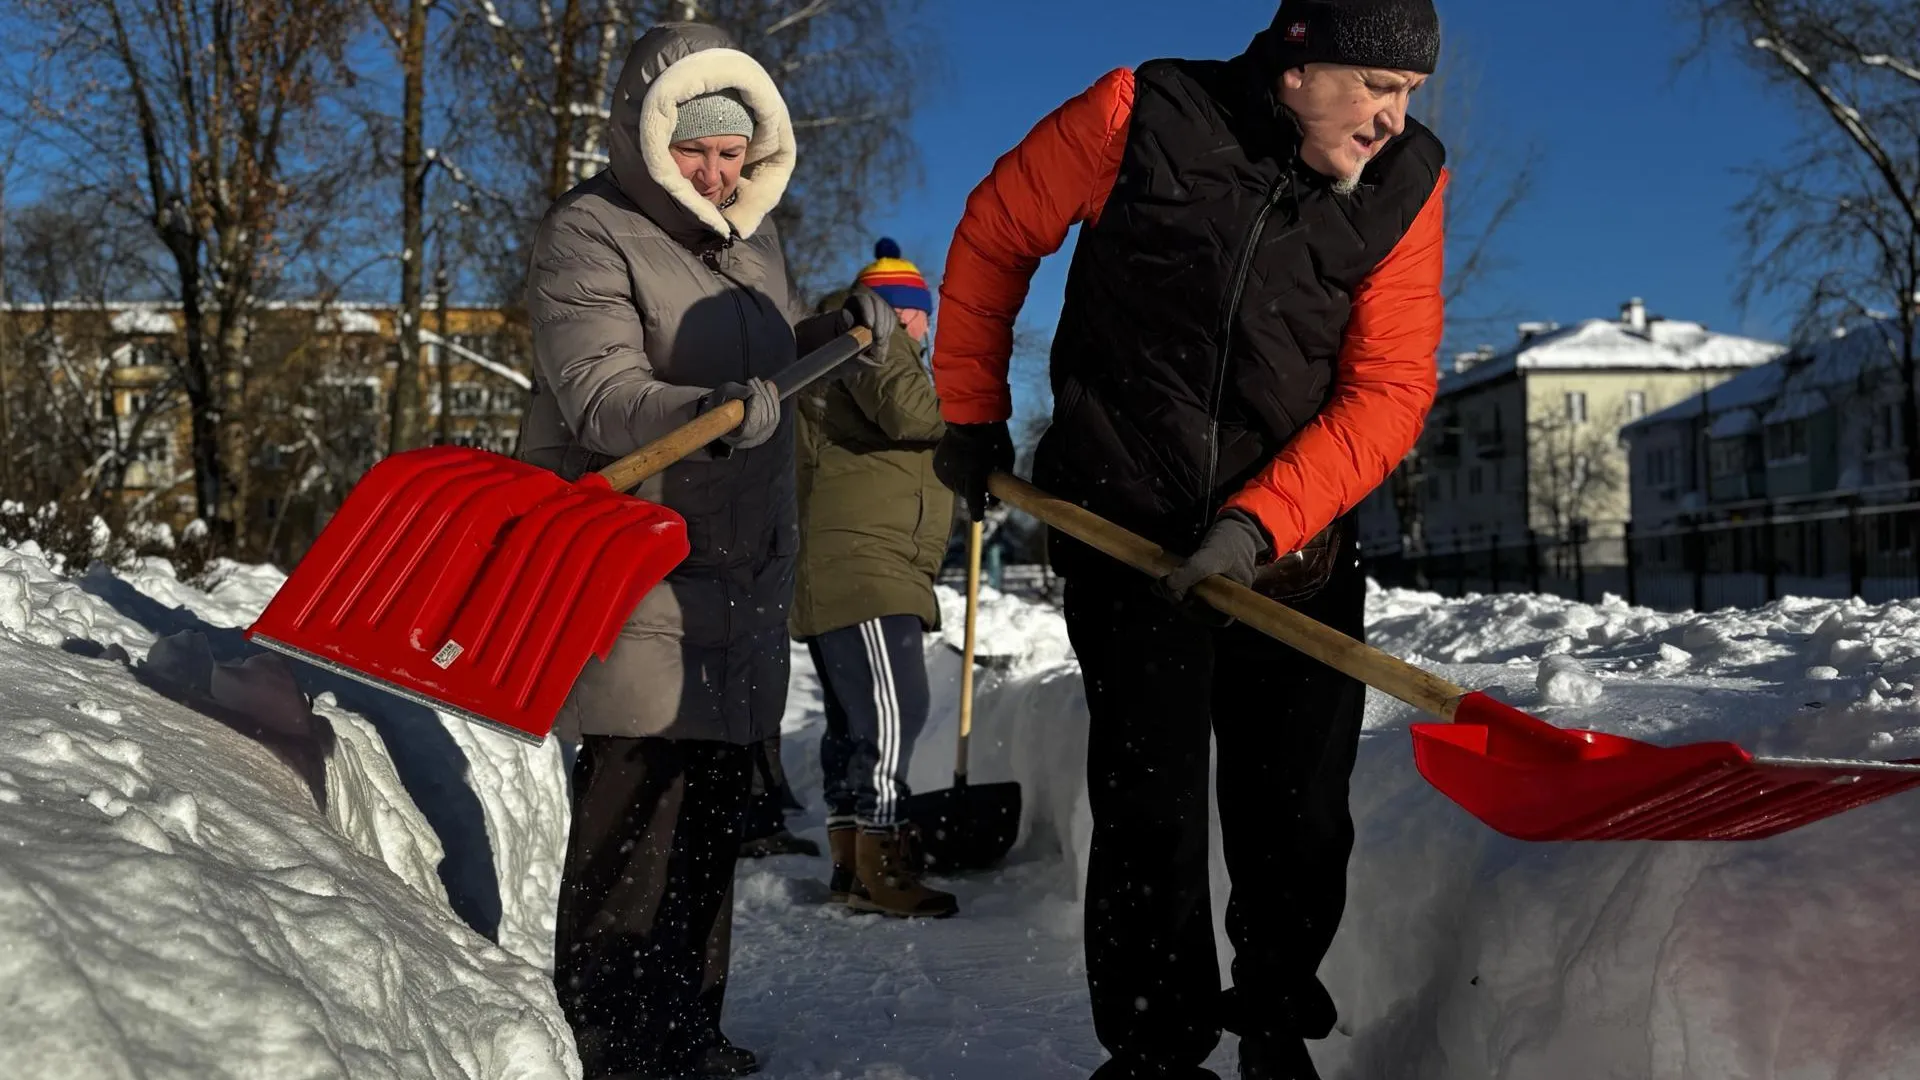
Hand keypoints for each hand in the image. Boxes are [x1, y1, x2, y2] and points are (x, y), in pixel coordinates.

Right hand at [700, 378, 780, 449]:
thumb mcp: (721, 396)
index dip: (755, 409)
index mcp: (735, 438)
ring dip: (768, 396)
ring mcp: (762, 436)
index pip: (751, 427)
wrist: (721, 413)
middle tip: (754, 381)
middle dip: (761, 397)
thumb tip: (750, 391)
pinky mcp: (769, 430)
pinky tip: (770, 387)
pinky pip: (776, 415)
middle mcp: (750, 441)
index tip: (753, 393)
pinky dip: (774, 399)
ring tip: (761, 382)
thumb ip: (733, 393)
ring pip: (772, 417)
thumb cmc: (719, 406)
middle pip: (763, 420)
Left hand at [840, 285, 898, 366]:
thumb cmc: (845, 325)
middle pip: (879, 306)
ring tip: (880, 342)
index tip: (869, 326)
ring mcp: (881, 304)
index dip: (868, 312)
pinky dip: (889, 330)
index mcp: (857, 298)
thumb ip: (844, 324)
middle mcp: (871, 298)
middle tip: (878, 338)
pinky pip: (892, 319)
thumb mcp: (842, 324)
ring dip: (885, 329)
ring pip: (888, 313)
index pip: (865, 300)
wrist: (853, 327)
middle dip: (880, 322)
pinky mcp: (889, 312)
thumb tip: (848, 325)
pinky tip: (883, 340)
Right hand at [932, 421, 1013, 521]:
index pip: (974, 500)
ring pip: (954, 485)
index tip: (978, 517)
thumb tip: (996, 500)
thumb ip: (1001, 481)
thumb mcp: (1005, 460)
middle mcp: (956, 474)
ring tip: (969, 472)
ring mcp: (945, 468)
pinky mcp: (937, 462)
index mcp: (973, 474)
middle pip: (964, 493)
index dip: (977, 510)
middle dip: (972, 492)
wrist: (972, 417)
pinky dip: (953, 474)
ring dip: (962, 483)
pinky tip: (960, 466)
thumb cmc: (995, 439)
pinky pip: (946, 475)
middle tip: (979, 486)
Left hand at [1154, 511, 1270, 616]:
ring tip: (1161, 583)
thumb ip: (1194, 569)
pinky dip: (1173, 587)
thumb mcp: (1212, 554)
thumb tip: (1169, 585)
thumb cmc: (1230, 541)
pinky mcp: (1204, 581)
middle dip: (1179, 600)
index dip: (1198, 614)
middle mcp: (1225, 598)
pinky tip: (1160, 583)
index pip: (1218, 619)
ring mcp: (1214, 590)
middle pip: (1201, 610)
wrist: (1235, 525)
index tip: (1184, 600)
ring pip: (1192, 600)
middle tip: (1164, 586)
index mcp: (1234, 598)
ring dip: (1174, 593)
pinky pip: (1188, 590)